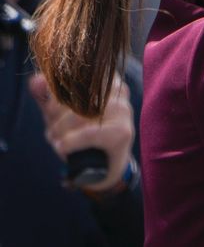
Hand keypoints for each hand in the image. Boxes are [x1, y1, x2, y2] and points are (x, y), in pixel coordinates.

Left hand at [30, 73, 134, 198]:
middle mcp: (117, 91)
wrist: (104, 168)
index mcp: (104, 80)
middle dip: (54, 116)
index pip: (71, 78)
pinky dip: (69, 142)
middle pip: (71, 96)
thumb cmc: (83, 136)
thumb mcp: (61, 114)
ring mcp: (123, 110)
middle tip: (52, 131)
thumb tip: (36, 80)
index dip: (54, 97)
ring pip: (77, 116)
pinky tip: (62, 148)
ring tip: (56, 142)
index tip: (51, 111)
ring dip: (59, 132)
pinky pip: (87, 133)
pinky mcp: (122, 132)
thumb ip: (48, 97)